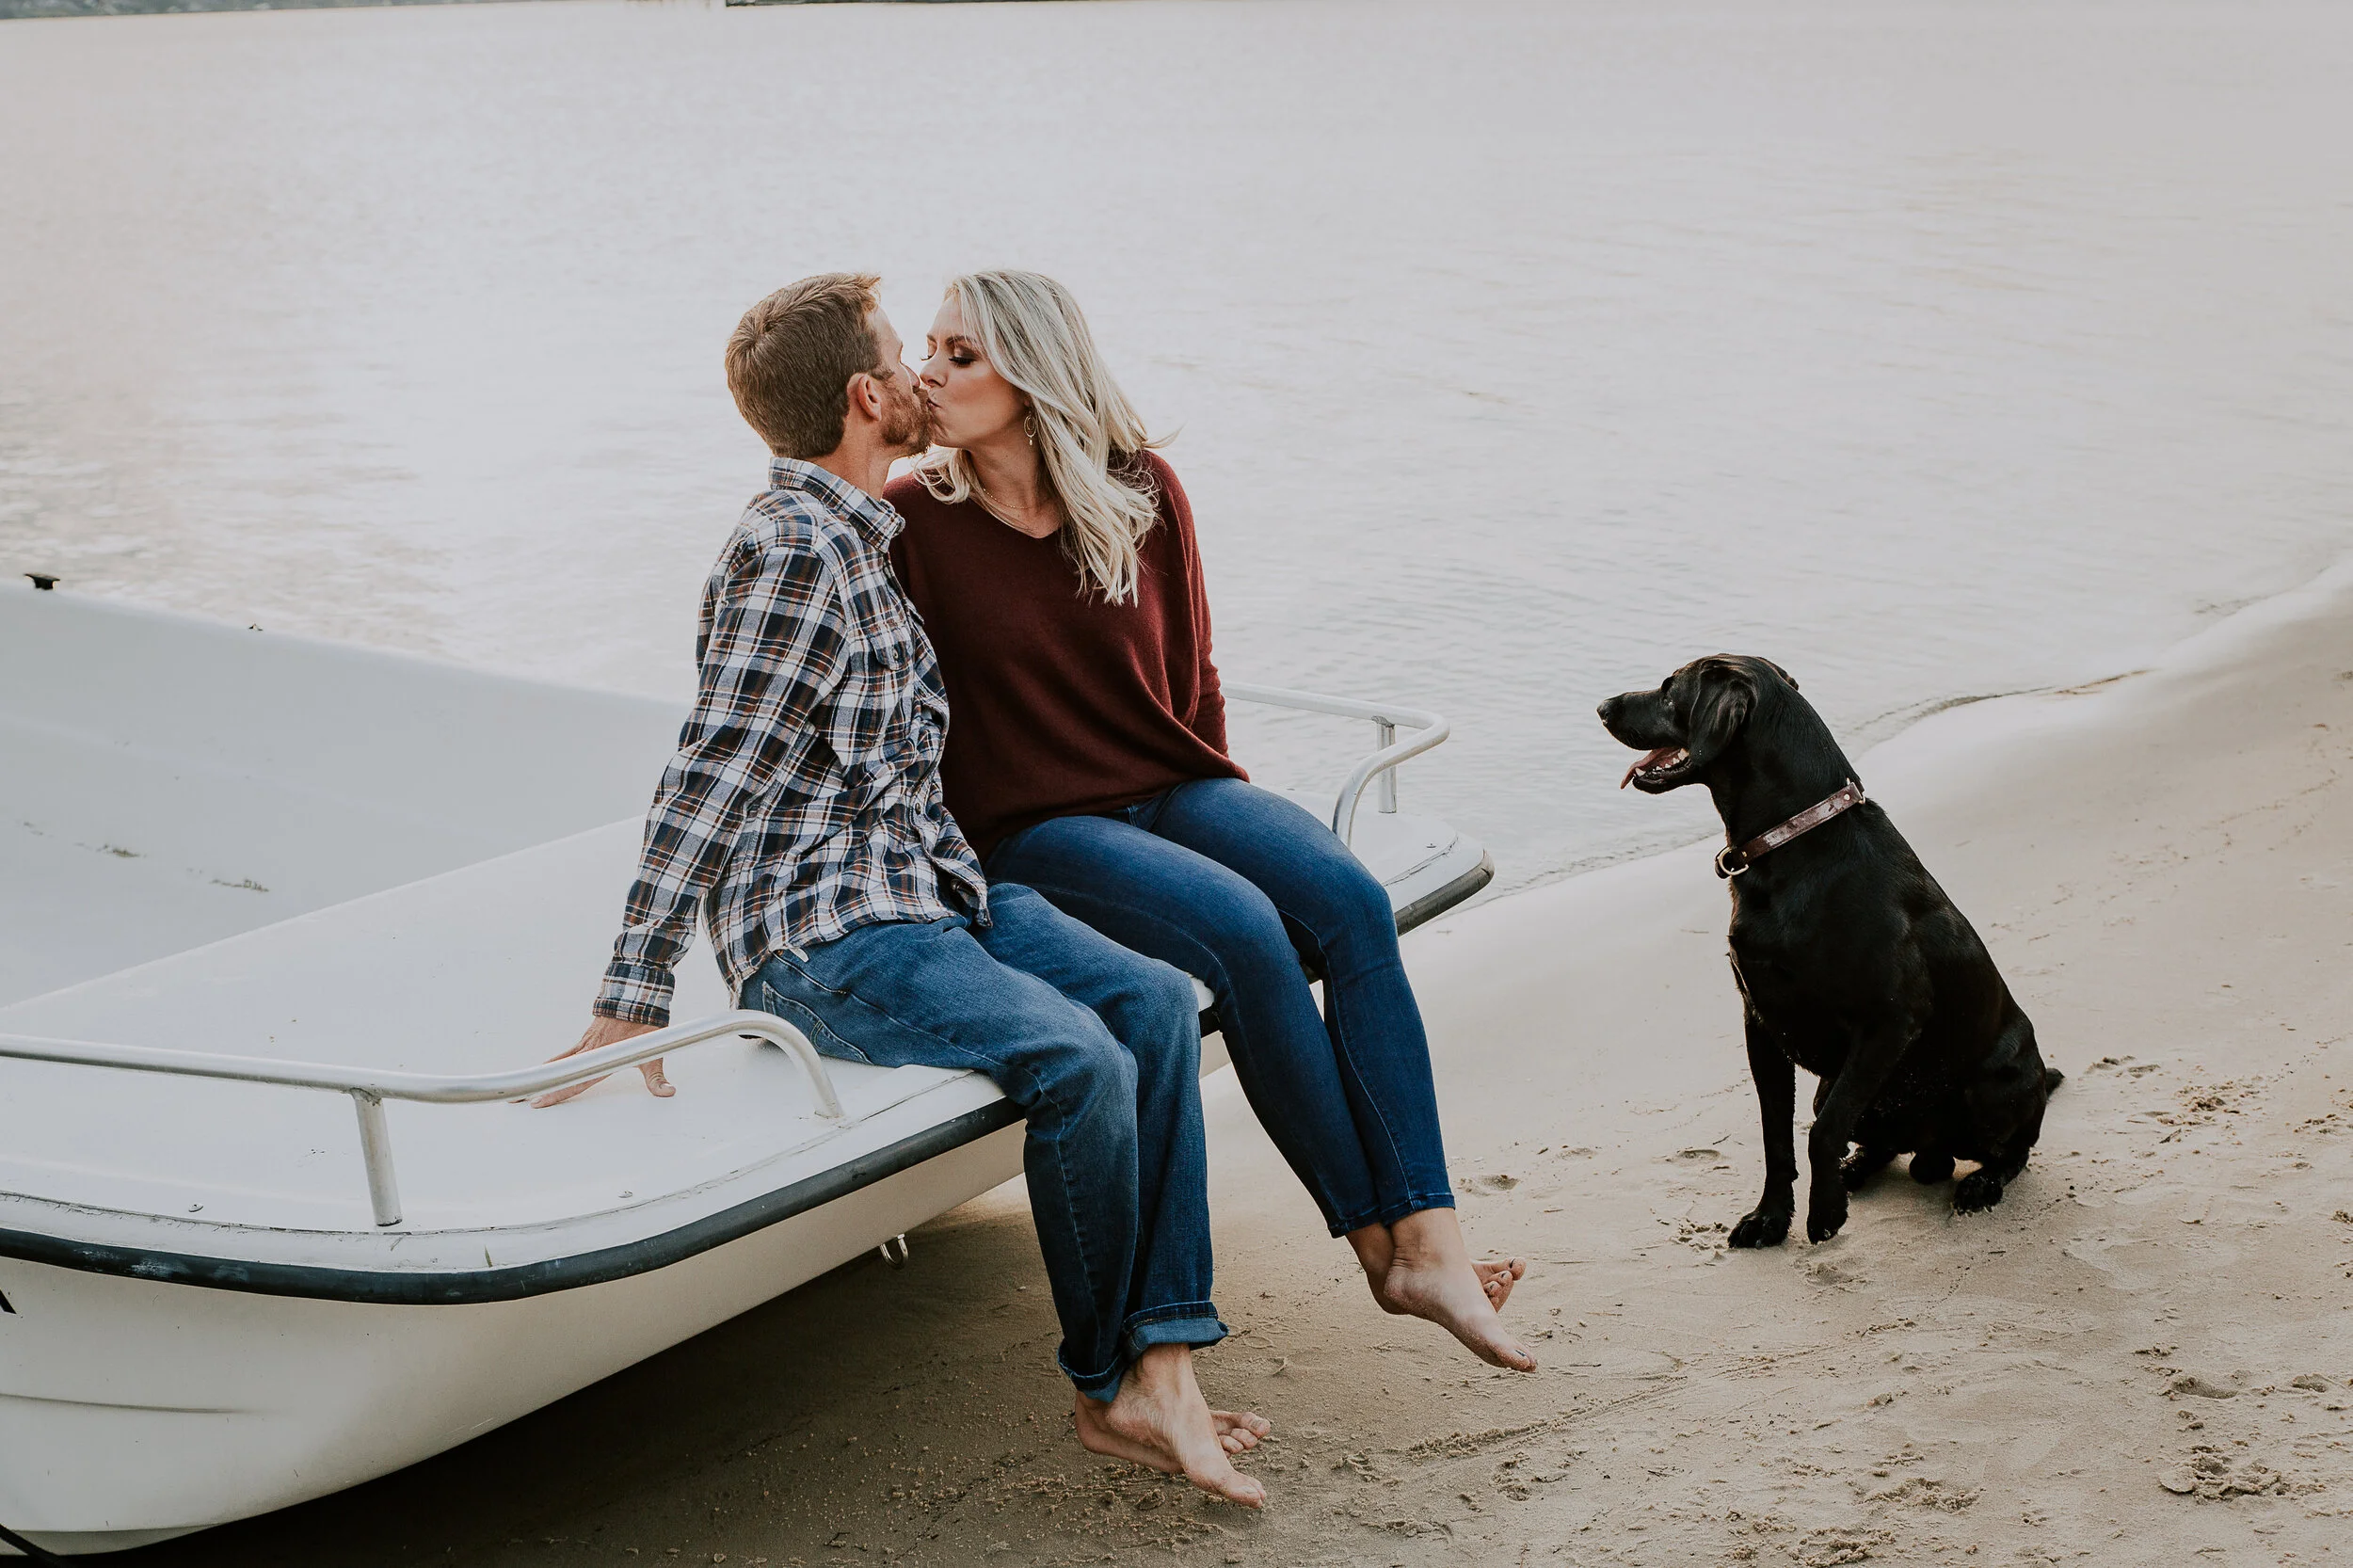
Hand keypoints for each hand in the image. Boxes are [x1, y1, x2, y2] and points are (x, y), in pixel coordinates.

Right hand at [530, 1015, 670, 1107]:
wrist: (638, 995)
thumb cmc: (645, 1023)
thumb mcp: (653, 1053)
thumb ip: (657, 1077)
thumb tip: (667, 1091)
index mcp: (601, 1057)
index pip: (574, 1080)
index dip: (556, 1092)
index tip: (538, 1101)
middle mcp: (588, 1051)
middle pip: (557, 1073)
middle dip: (537, 1087)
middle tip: (517, 1099)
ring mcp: (584, 1045)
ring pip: (557, 1063)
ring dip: (540, 1076)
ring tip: (522, 1089)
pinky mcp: (586, 1040)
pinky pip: (564, 1055)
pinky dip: (551, 1064)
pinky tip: (543, 1071)